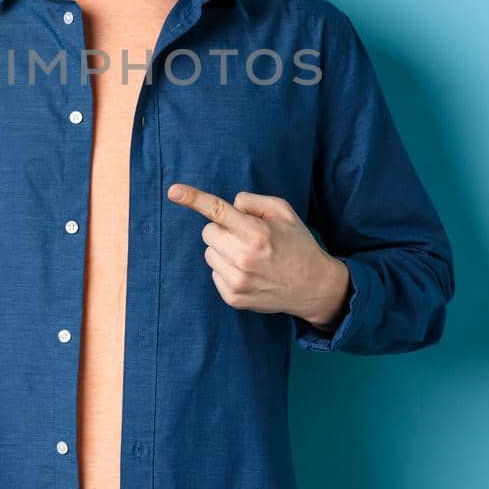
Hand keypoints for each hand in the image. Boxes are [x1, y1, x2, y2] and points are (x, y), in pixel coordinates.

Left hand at [166, 183, 351, 329]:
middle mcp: (243, 257)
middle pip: (208, 232)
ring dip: (224, 250)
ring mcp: (237, 280)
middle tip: (246, 236)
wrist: (314, 287)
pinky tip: (249, 272)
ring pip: (209, 253)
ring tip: (250, 256)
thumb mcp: (284, 213)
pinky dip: (226, 269)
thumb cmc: (298, 244)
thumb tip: (229, 205)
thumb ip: (254, 202)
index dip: (193, 199)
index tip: (173, 191)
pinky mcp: (233, 297)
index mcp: (256, 233)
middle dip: (222, 230)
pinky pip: (214, 273)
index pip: (218, 211)